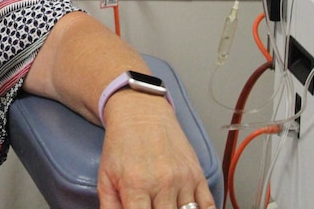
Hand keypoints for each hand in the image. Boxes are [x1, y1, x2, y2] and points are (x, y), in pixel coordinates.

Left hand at [96, 91, 215, 208]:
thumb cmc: (121, 144)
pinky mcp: (197, 175)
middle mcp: (162, 184)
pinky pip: (208, 206)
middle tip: (153, 207)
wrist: (140, 113)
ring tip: (167, 206)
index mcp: (135, 185)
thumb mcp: (105, 175)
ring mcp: (183, 180)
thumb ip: (109, 205)